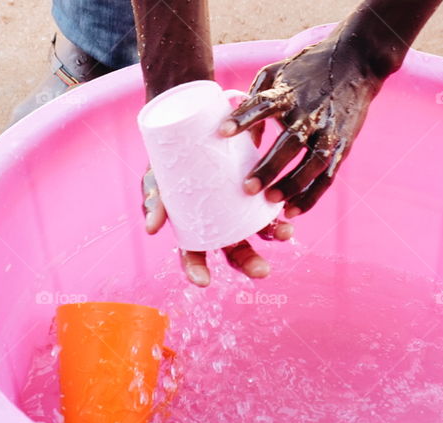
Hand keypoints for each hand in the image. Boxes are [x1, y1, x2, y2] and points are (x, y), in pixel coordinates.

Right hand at [142, 168, 293, 286]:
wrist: (193, 121)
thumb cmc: (170, 157)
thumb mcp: (157, 177)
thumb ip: (153, 199)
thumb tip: (152, 228)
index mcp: (195, 227)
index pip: (194, 256)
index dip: (196, 271)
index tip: (203, 282)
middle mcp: (221, 223)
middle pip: (235, 251)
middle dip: (249, 264)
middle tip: (262, 270)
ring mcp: (240, 207)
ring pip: (259, 230)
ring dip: (274, 236)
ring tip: (286, 234)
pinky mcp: (257, 187)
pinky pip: (271, 204)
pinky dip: (282, 211)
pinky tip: (290, 215)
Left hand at [220, 34, 385, 216]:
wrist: (356, 62)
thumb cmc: (306, 70)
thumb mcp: (276, 73)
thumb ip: (254, 101)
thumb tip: (245, 139)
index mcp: (288, 93)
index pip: (263, 105)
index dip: (243, 118)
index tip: (222, 132)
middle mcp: (310, 113)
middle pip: (290, 143)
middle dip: (270, 167)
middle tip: (248, 188)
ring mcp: (329, 131)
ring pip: (313, 164)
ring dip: (293, 185)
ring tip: (272, 202)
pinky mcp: (342, 145)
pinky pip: (327, 176)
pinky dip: (311, 196)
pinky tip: (292, 210)